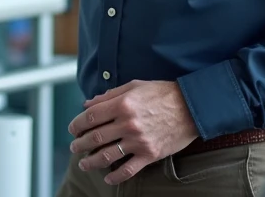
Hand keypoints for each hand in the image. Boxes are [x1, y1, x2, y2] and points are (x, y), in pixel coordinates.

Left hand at [67, 80, 197, 184]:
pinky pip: (128, 170)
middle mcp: (128, 123)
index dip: (77, 124)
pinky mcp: (149, 155)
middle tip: (74, 147)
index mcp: (123, 104)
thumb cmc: (163, 93)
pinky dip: (115, 176)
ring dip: (90, 162)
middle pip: (94, 138)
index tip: (73, 129)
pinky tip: (107, 177)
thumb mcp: (135, 86)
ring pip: (106, 156)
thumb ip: (110, 95)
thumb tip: (88, 104)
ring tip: (83, 164)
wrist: (191, 107)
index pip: (90, 116)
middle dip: (79, 144)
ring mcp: (138, 141)